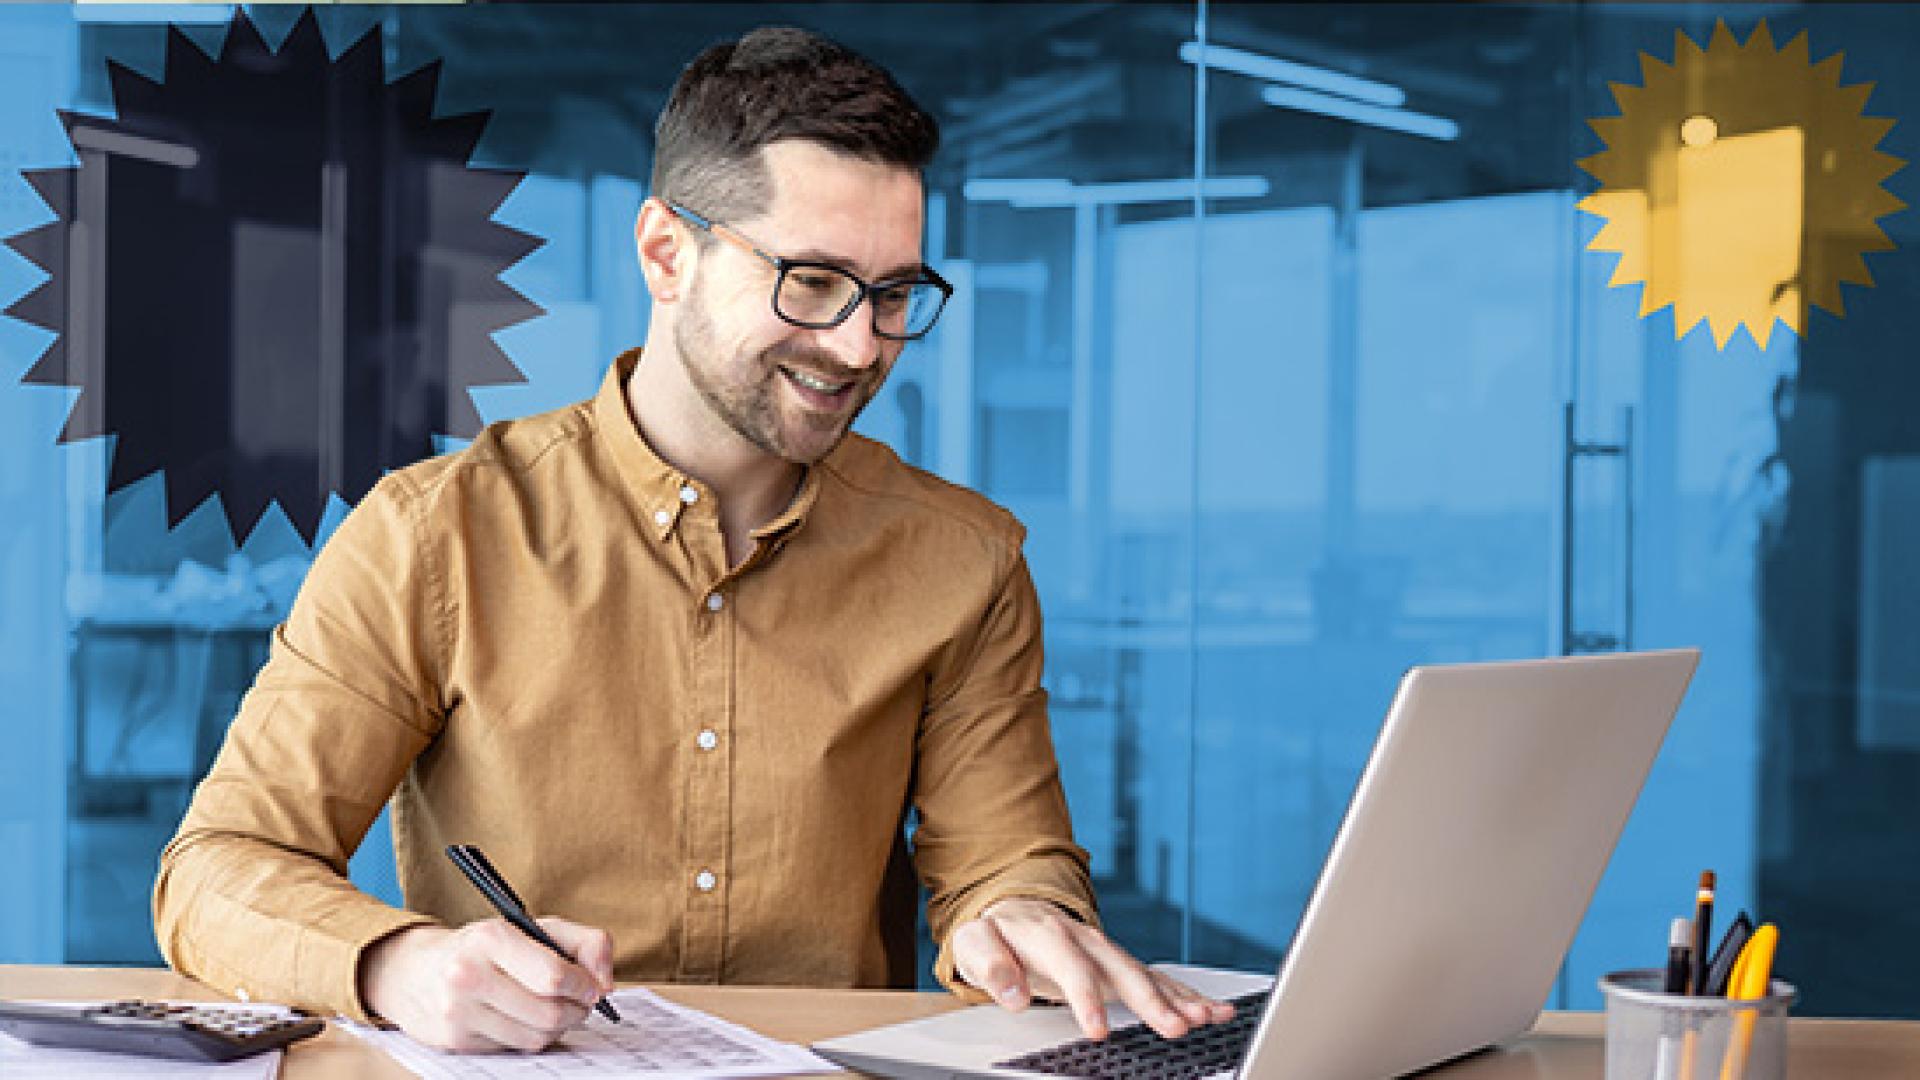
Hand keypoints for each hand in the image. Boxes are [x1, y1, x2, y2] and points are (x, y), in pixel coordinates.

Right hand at [359, 919, 614, 1052]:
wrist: (415, 972)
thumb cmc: (486, 948)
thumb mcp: (535, 927)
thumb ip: (585, 943)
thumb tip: (606, 984)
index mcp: (491, 938)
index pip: (554, 976)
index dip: (585, 986)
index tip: (594, 988)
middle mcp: (468, 975)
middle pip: (549, 1013)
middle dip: (577, 1011)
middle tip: (582, 1003)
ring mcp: (458, 1012)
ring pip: (536, 1037)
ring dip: (557, 1028)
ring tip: (554, 1009)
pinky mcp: (455, 1041)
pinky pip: (514, 1048)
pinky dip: (529, 1037)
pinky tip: (522, 1018)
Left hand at [949, 898, 1234, 1039]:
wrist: (1015, 911)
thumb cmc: (997, 935)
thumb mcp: (976, 945)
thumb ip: (991, 965)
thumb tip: (1013, 993)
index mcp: (1050, 936)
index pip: (1072, 970)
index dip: (1087, 1000)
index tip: (1098, 1031)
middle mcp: (1087, 941)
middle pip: (1123, 971)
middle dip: (1150, 1002)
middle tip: (1174, 1028)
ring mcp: (1109, 952)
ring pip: (1148, 975)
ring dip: (1179, 998)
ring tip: (1207, 1019)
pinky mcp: (1122, 965)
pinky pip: (1159, 980)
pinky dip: (1187, 995)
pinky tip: (1214, 1011)